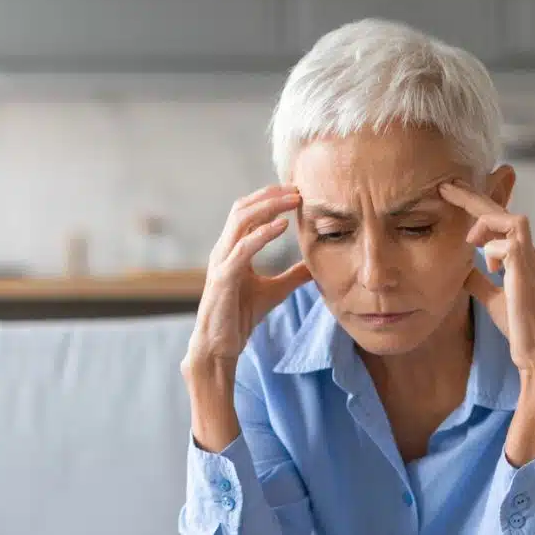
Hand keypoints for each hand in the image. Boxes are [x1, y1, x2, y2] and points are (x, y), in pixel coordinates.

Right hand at [184, 185, 310, 371]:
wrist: (219, 346)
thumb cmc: (240, 317)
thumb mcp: (274, 291)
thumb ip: (292, 276)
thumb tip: (314, 266)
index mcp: (232, 249)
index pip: (248, 212)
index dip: (270, 198)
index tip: (296, 192)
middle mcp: (224, 250)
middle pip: (243, 208)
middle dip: (270, 195)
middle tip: (297, 189)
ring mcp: (221, 262)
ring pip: (241, 221)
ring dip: (268, 206)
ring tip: (293, 200)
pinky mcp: (224, 278)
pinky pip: (243, 248)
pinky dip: (263, 234)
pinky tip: (282, 226)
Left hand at [439, 180, 534, 386]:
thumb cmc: (519, 326)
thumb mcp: (491, 298)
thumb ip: (478, 280)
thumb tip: (461, 268)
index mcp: (521, 257)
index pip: (500, 222)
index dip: (478, 205)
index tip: (451, 194)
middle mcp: (528, 253)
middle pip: (505, 212)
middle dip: (475, 197)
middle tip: (447, 186)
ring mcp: (530, 262)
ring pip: (513, 221)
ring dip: (488, 224)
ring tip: (470, 240)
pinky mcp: (526, 274)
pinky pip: (508, 246)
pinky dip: (492, 251)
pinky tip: (490, 269)